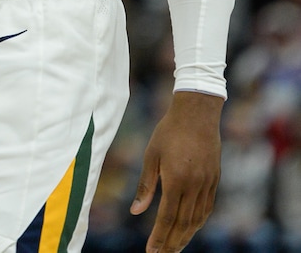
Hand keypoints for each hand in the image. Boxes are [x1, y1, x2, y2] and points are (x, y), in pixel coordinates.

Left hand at [130, 91, 223, 251]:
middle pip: (183, 223)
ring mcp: (207, 183)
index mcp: (176, 180)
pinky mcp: (215, 179)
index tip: (151, 252)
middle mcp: (194, 185)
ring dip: (186, 236)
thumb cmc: (169, 131)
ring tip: (175, 247)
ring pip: (197, 218)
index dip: (159, 237)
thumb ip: (146, 185)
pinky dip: (198, 221)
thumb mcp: (152, 155)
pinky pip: (207, 207)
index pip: (167, 217)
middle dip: (172, 242)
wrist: (197, 113)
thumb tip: (136, 212)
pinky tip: (191, 227)